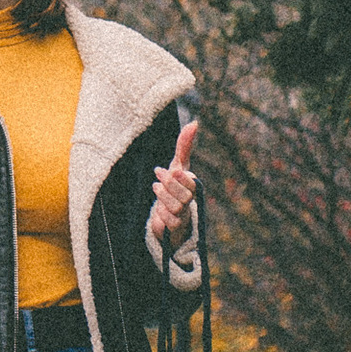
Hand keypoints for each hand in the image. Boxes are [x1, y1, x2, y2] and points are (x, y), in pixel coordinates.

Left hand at [151, 117, 199, 245]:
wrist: (168, 215)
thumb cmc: (174, 187)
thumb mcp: (177, 166)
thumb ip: (184, 146)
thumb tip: (194, 123)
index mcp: (193, 186)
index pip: (192, 182)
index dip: (181, 177)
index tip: (172, 168)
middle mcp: (191, 201)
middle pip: (185, 194)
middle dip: (170, 183)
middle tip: (158, 173)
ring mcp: (185, 215)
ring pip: (177, 207)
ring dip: (163, 196)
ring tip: (156, 187)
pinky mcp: (175, 228)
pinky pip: (170, 222)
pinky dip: (162, 214)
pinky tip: (159, 209)